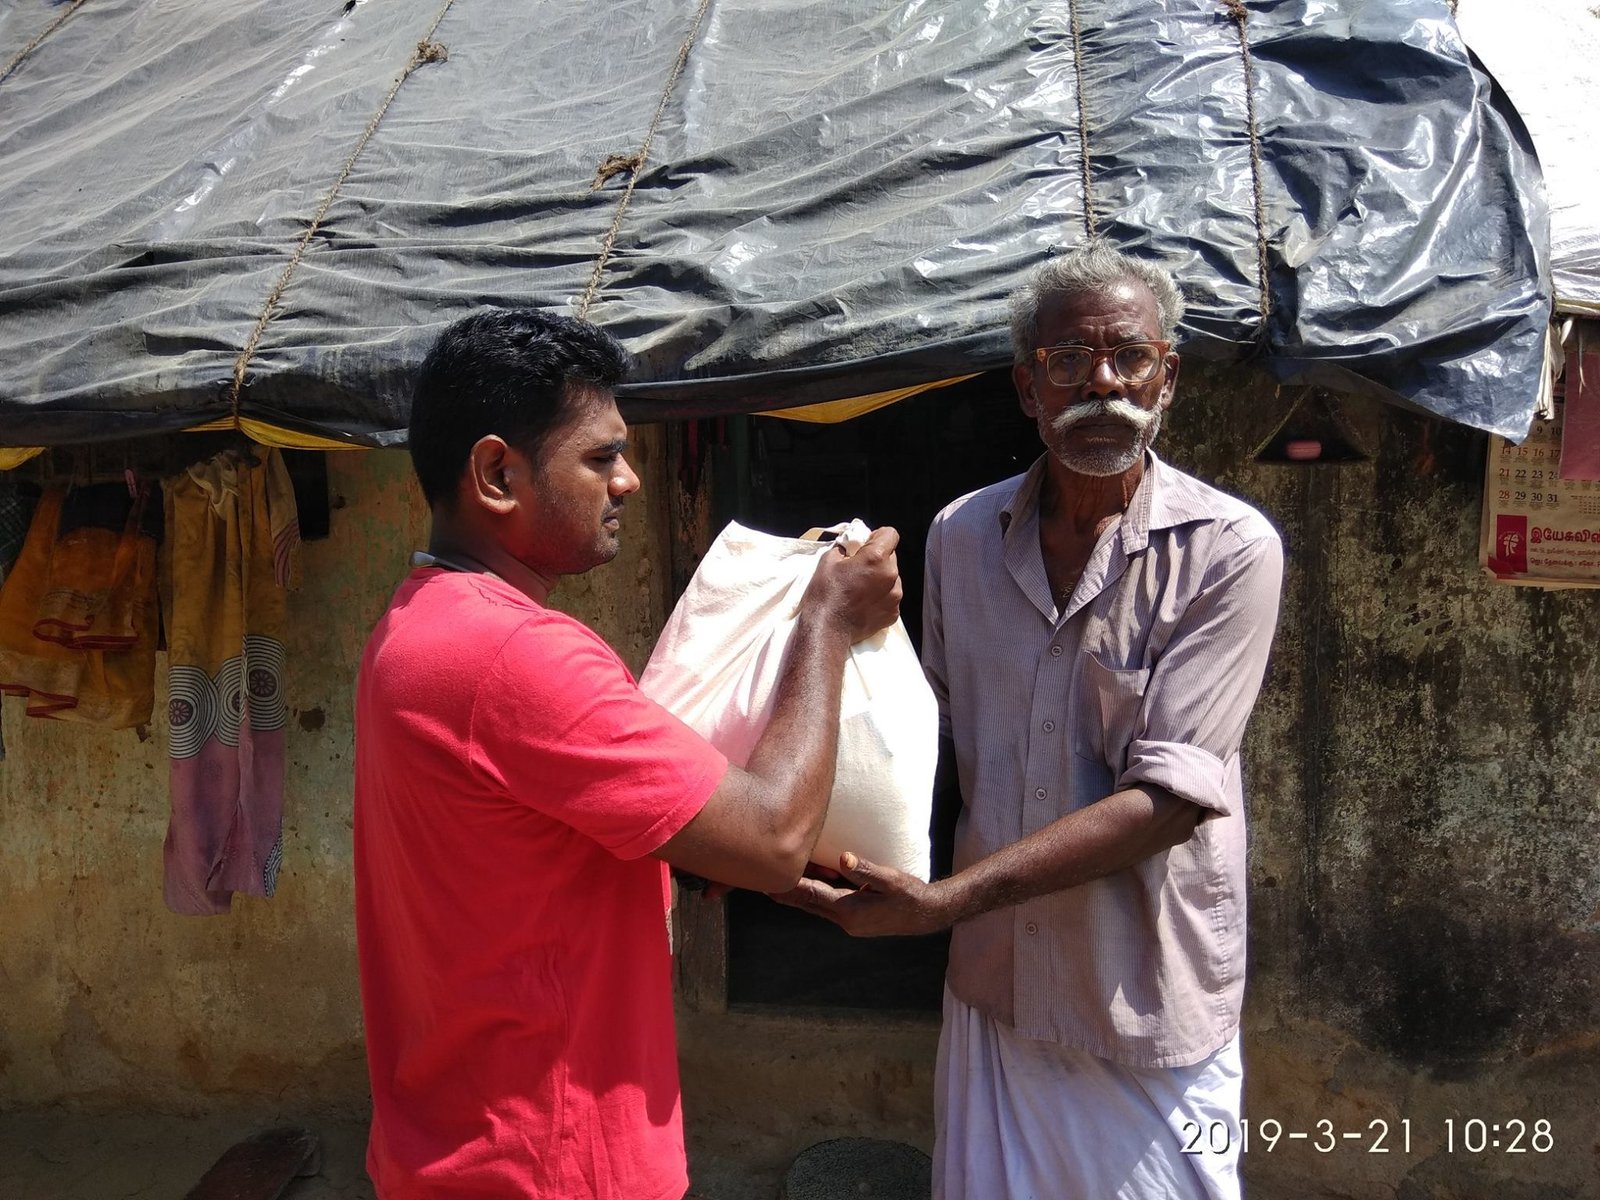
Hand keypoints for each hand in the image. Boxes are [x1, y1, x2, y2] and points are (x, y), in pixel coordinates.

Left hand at [770, 851, 955, 936]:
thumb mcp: (891, 880)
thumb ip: (866, 869)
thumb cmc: (910, 896)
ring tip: (776, 880)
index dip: (788, 886)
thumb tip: (844, 858)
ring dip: (798, 893)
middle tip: (759, 881)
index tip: (766, 880)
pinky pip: (827, 905)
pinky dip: (815, 894)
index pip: (811, 896)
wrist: (926, 915)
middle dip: (785, 892)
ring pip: (815, 905)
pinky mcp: (854, 918)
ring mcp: (849, 921)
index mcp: (849, 910)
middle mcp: (844, 919)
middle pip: (807, 903)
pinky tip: (810, 882)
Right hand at [802, 526, 901, 642]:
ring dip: (880, 579)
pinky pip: (891, 596)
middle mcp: (891, 576)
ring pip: (892, 578)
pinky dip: (880, 597)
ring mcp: (895, 596)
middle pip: (891, 557)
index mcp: (876, 558)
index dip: (878, 536)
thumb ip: (845, 548)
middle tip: (858, 569)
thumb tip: (850, 546)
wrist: (828, 629)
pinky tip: (864, 602)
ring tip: (860, 588)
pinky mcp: (893, 613)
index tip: (866, 544)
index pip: (890, 534)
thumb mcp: (828, 560)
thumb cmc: (825, 594)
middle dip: (877, 559)